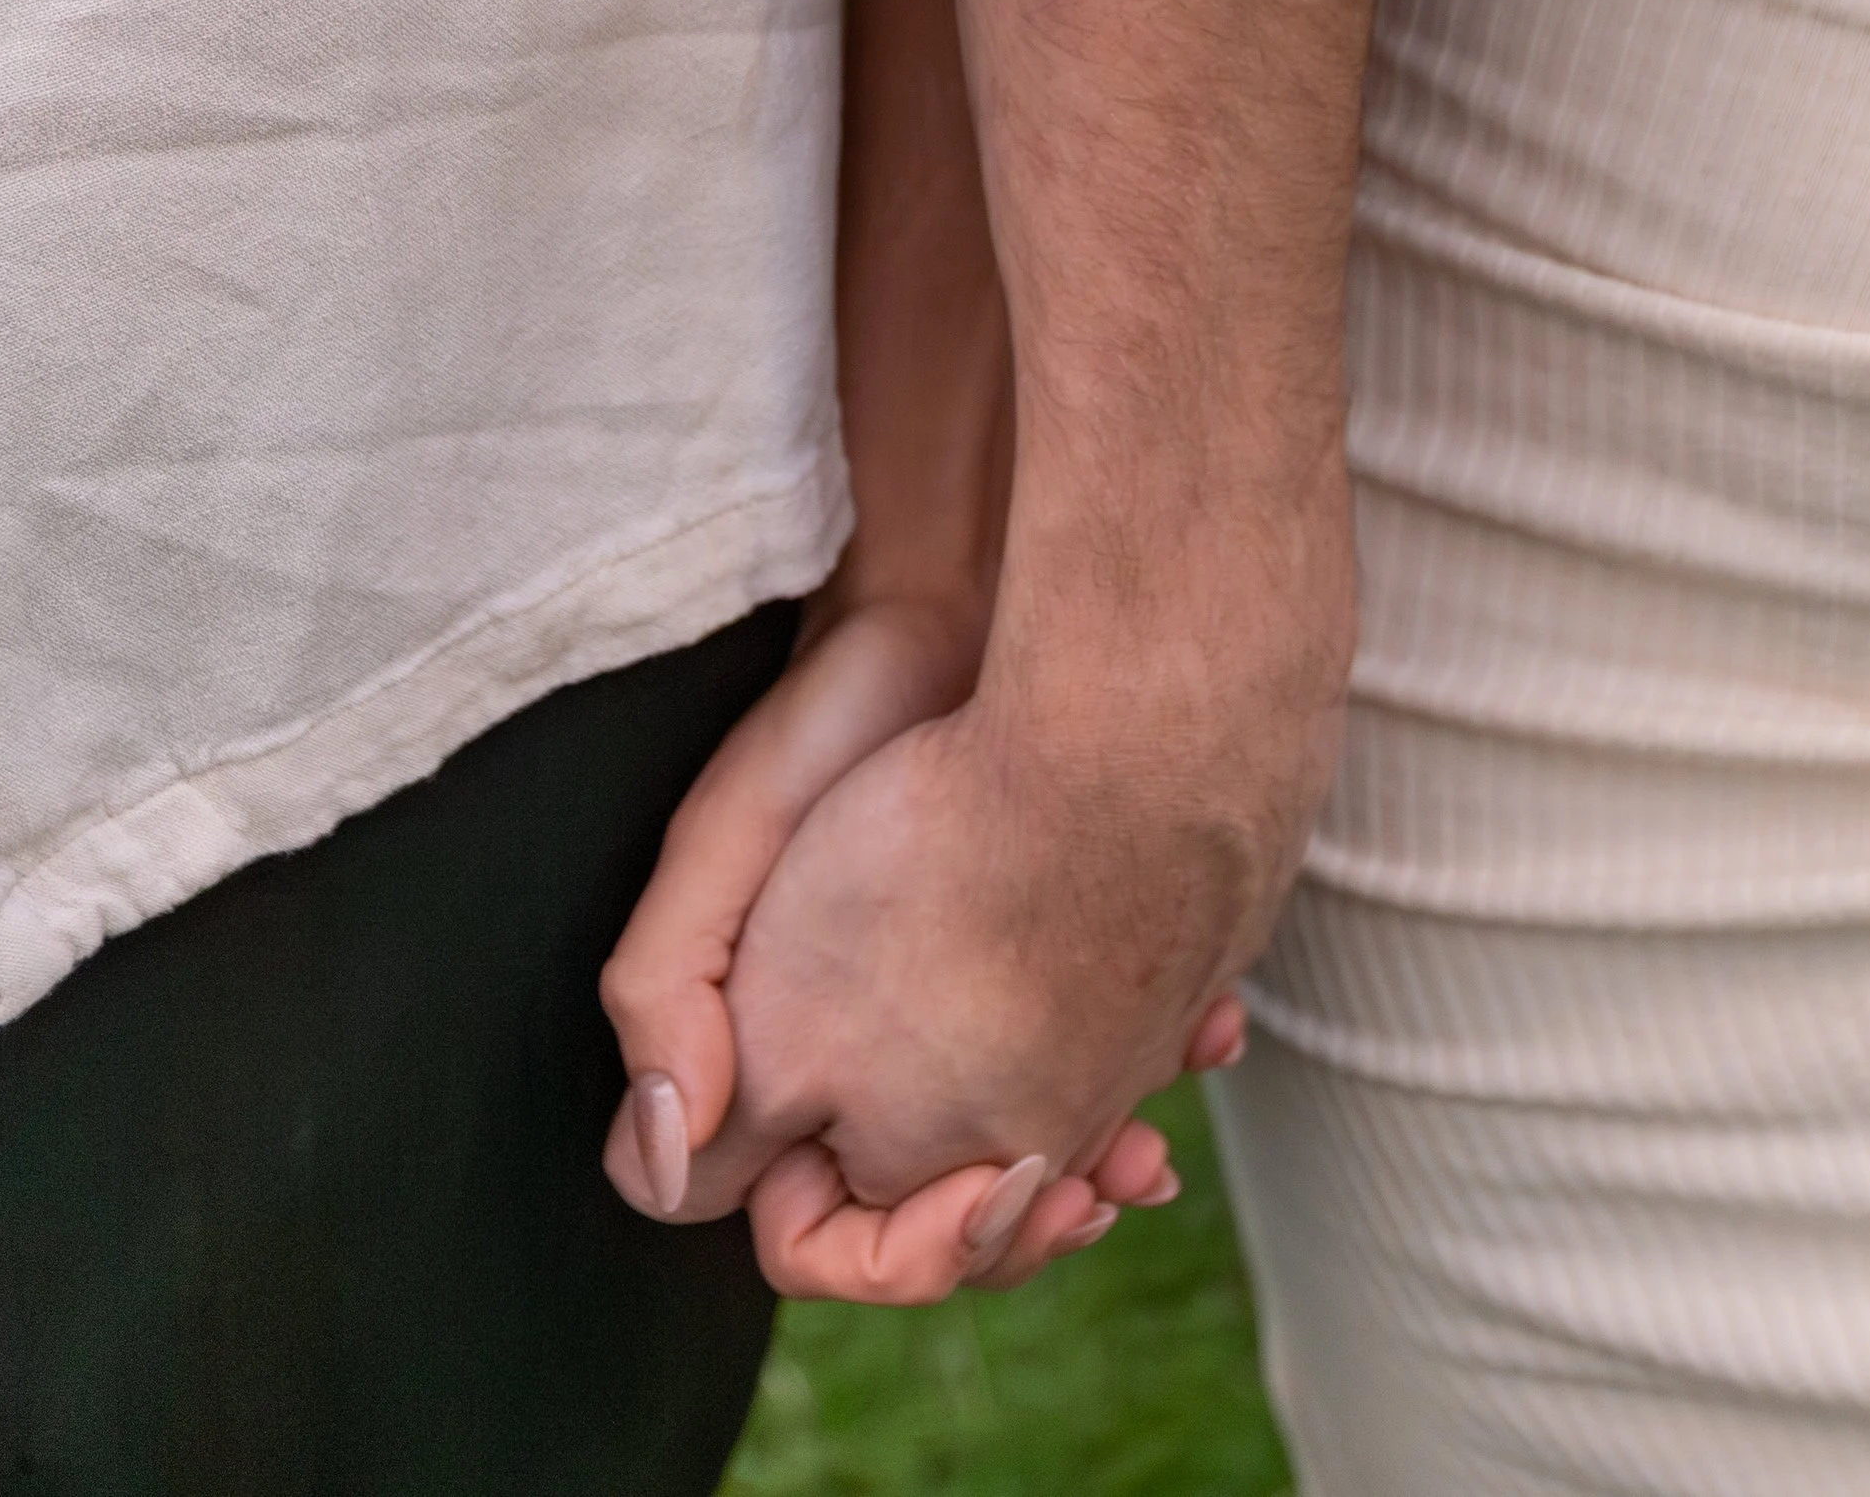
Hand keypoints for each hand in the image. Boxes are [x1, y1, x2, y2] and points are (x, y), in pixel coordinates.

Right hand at [598, 600, 1247, 1301]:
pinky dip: (1146, 1076)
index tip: (983, 1199)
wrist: (962, 615)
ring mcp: (957, 1019)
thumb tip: (668, 1164)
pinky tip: (1201, 1044)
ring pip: (1026, 1161)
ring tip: (1152, 1151)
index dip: (886, 1256)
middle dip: (1020, 1230)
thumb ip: (668, 992)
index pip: (806, 1234)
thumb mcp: (724, 840)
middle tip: (1103, 1188)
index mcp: (777, 1061)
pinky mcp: (1044, 968)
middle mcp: (865, 1059)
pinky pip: (1096, 1070)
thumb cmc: (833, 724)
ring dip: (1095, 1168)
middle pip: (933, 1224)